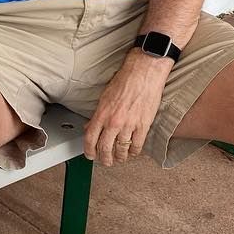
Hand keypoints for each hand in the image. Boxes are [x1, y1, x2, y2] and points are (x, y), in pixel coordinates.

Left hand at [84, 49, 170, 167]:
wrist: (144, 72)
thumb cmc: (125, 80)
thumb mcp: (105, 97)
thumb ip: (98, 114)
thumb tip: (91, 127)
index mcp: (102, 114)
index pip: (90, 138)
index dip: (89, 150)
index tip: (90, 155)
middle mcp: (114, 121)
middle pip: (105, 148)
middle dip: (104, 158)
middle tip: (106, 161)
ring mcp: (129, 124)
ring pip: (121, 149)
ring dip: (120, 157)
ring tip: (120, 158)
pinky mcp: (144, 124)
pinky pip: (138, 145)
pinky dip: (134, 151)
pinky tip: (133, 152)